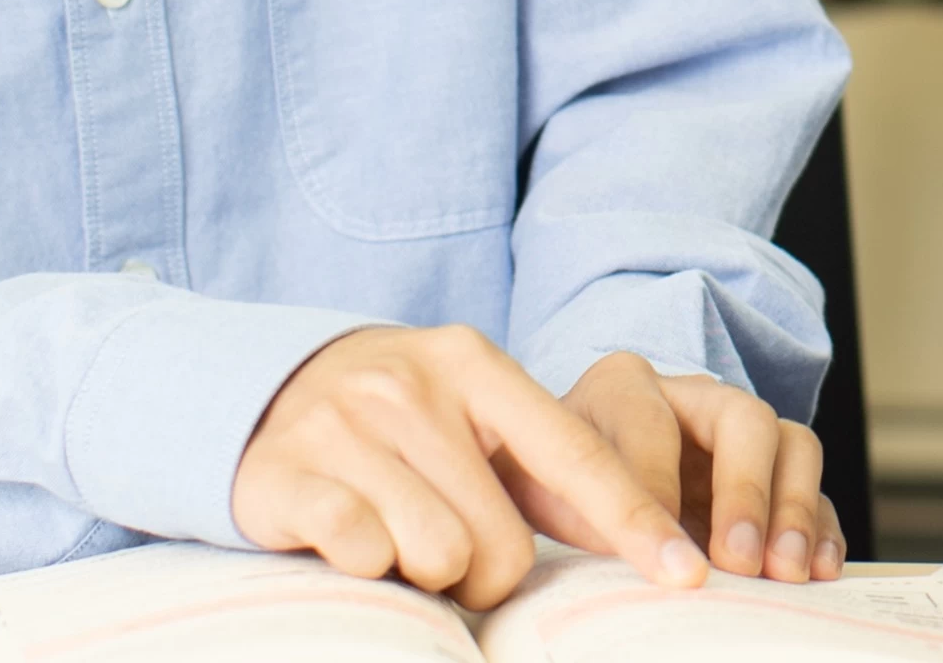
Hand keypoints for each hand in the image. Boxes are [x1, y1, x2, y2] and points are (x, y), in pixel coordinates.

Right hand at [236, 325, 706, 608]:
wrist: (256, 393)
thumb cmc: (396, 425)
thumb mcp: (468, 416)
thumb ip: (544, 466)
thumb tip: (651, 537)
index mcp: (474, 366)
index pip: (575, 454)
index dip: (634, 521)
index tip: (687, 574)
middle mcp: (412, 385)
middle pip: (501, 540)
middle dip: (485, 572)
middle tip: (449, 551)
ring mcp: (345, 425)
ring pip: (437, 556)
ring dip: (426, 575)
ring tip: (397, 541)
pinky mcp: (287, 474)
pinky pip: (362, 554)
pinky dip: (366, 568)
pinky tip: (348, 537)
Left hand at [561, 352, 844, 581]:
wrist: (562, 491)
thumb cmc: (550, 486)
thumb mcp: (540, 488)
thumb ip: (580, 508)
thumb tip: (646, 553)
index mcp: (624, 386)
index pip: (651, 423)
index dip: (656, 487)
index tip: (658, 551)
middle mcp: (693, 397)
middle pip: (746, 418)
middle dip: (745, 492)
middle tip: (737, 559)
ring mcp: (738, 437)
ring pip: (794, 445)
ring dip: (794, 511)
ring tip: (783, 572)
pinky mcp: (769, 480)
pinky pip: (815, 492)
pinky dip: (820, 531)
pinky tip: (816, 572)